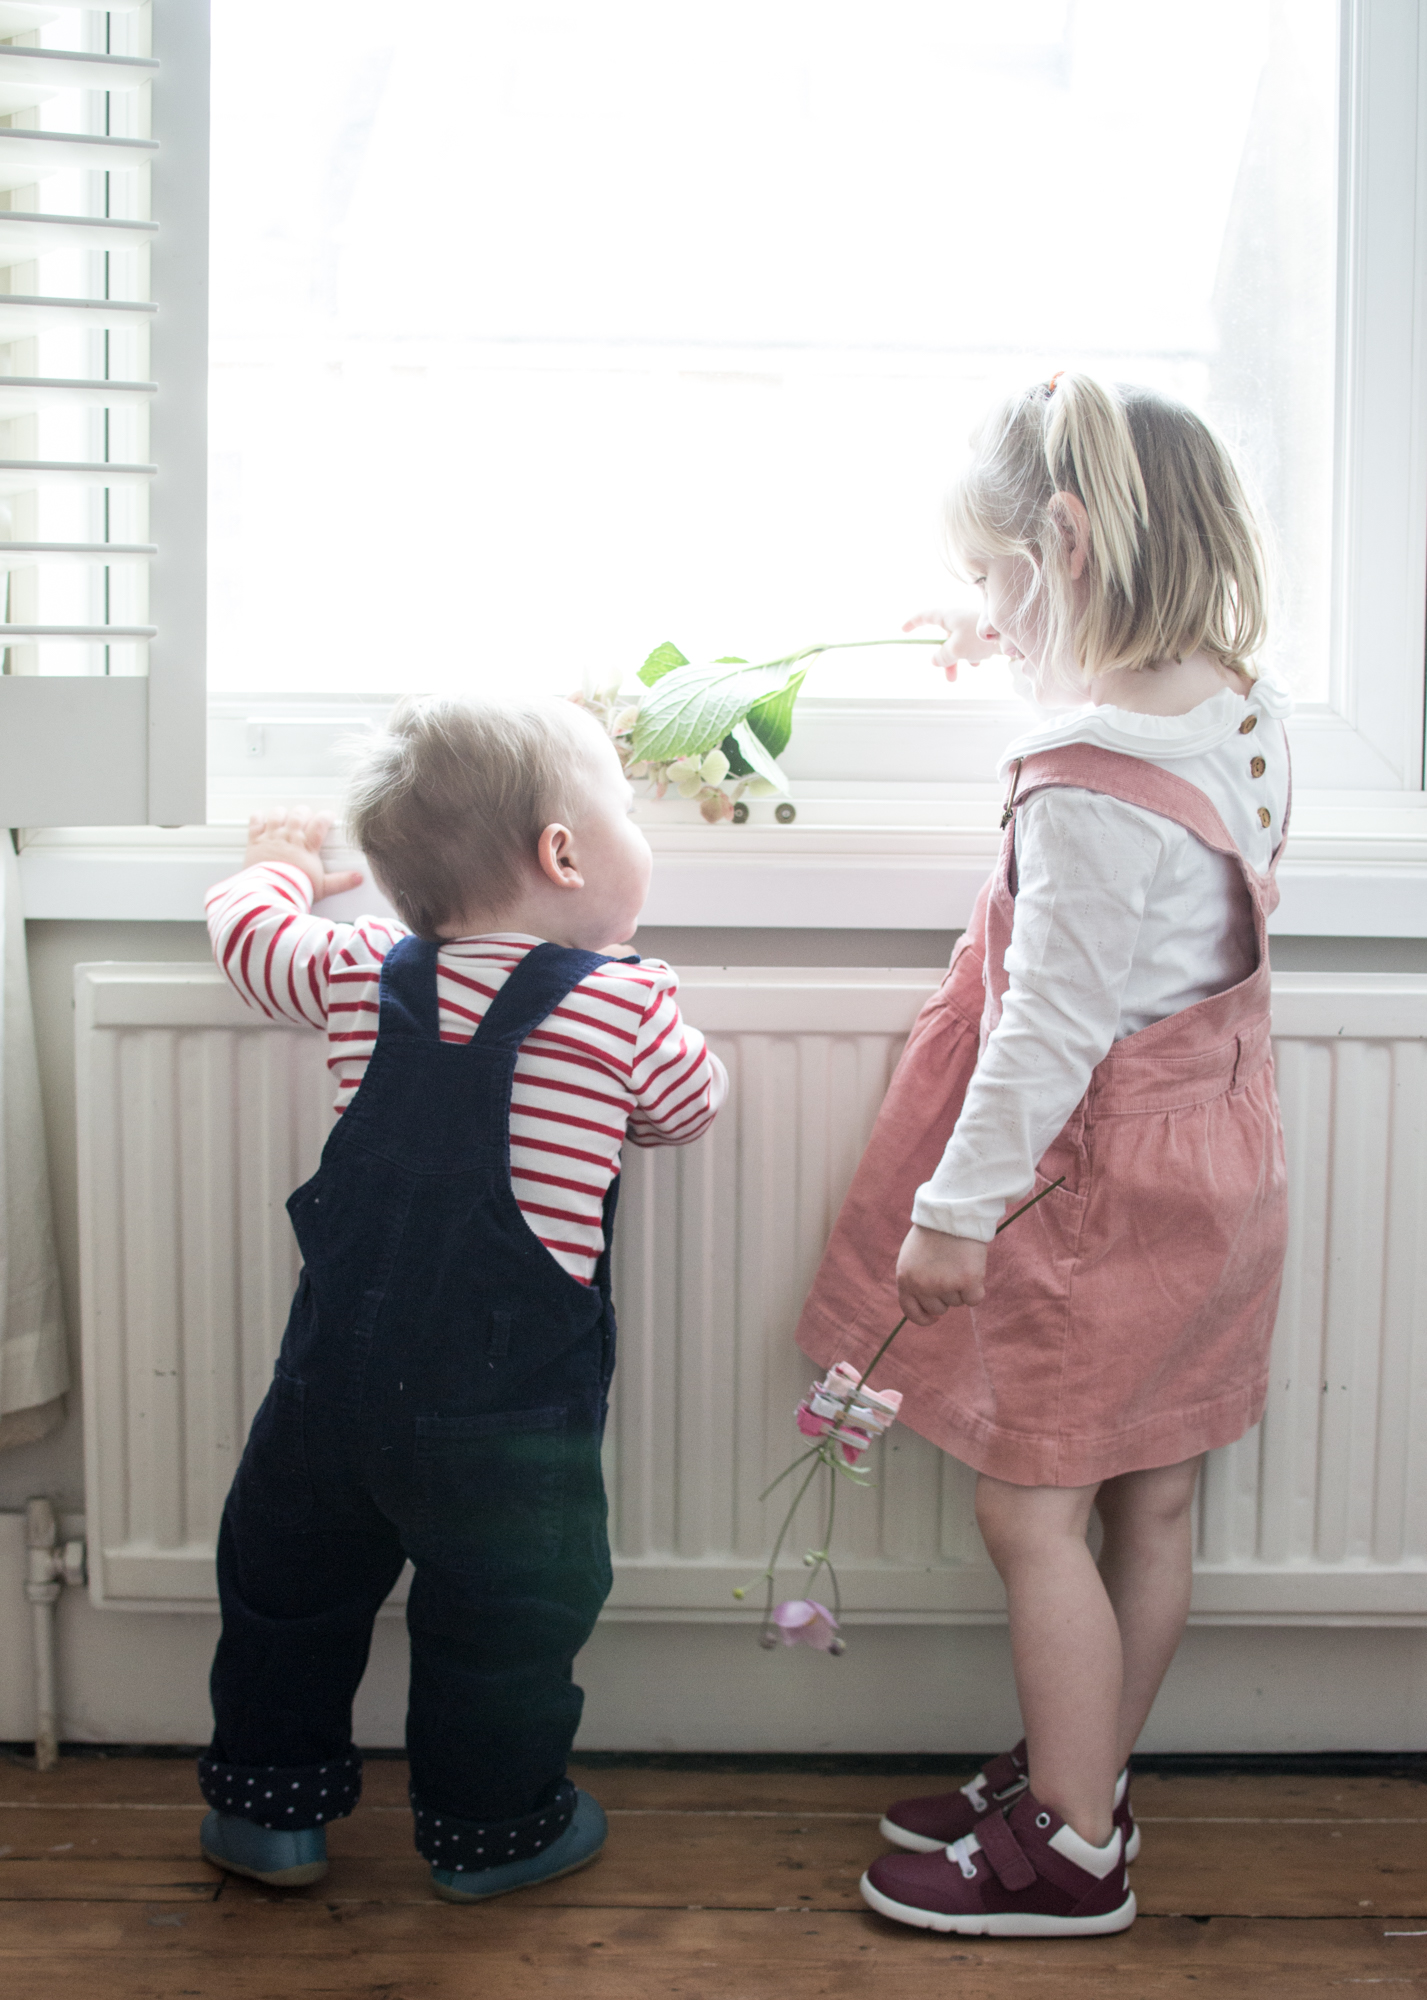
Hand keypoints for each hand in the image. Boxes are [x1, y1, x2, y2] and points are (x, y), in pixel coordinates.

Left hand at [245, 807, 363, 902]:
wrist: (271, 893)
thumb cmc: (296, 890)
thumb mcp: (323, 887)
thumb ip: (341, 881)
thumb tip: (358, 878)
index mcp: (307, 846)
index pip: (320, 823)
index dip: (326, 816)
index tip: (329, 817)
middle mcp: (290, 837)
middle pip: (298, 814)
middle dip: (304, 812)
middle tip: (307, 816)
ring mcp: (272, 838)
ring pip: (277, 814)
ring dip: (282, 813)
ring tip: (285, 816)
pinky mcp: (255, 842)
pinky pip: (255, 822)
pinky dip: (259, 817)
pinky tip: (262, 818)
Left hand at [896, 1224, 987, 1324]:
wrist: (952, 1210)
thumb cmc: (934, 1231)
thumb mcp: (912, 1256)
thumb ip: (915, 1279)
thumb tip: (927, 1306)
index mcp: (905, 1278)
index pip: (911, 1311)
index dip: (924, 1317)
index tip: (934, 1318)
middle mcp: (922, 1285)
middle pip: (939, 1309)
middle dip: (946, 1295)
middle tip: (951, 1271)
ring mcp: (945, 1284)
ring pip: (958, 1302)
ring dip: (961, 1288)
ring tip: (958, 1262)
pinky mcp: (967, 1281)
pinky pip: (974, 1299)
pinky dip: (977, 1288)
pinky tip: (973, 1268)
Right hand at [903, 606, 997, 682]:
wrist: (1011, 632)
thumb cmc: (979, 637)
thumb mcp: (956, 650)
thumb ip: (942, 657)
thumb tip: (934, 660)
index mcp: (947, 615)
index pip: (924, 616)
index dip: (913, 623)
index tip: (903, 630)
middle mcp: (958, 617)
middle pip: (944, 638)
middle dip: (945, 659)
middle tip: (949, 677)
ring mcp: (972, 623)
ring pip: (959, 644)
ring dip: (960, 660)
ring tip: (970, 669)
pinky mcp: (984, 630)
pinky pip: (973, 644)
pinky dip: (973, 654)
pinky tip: (981, 661)